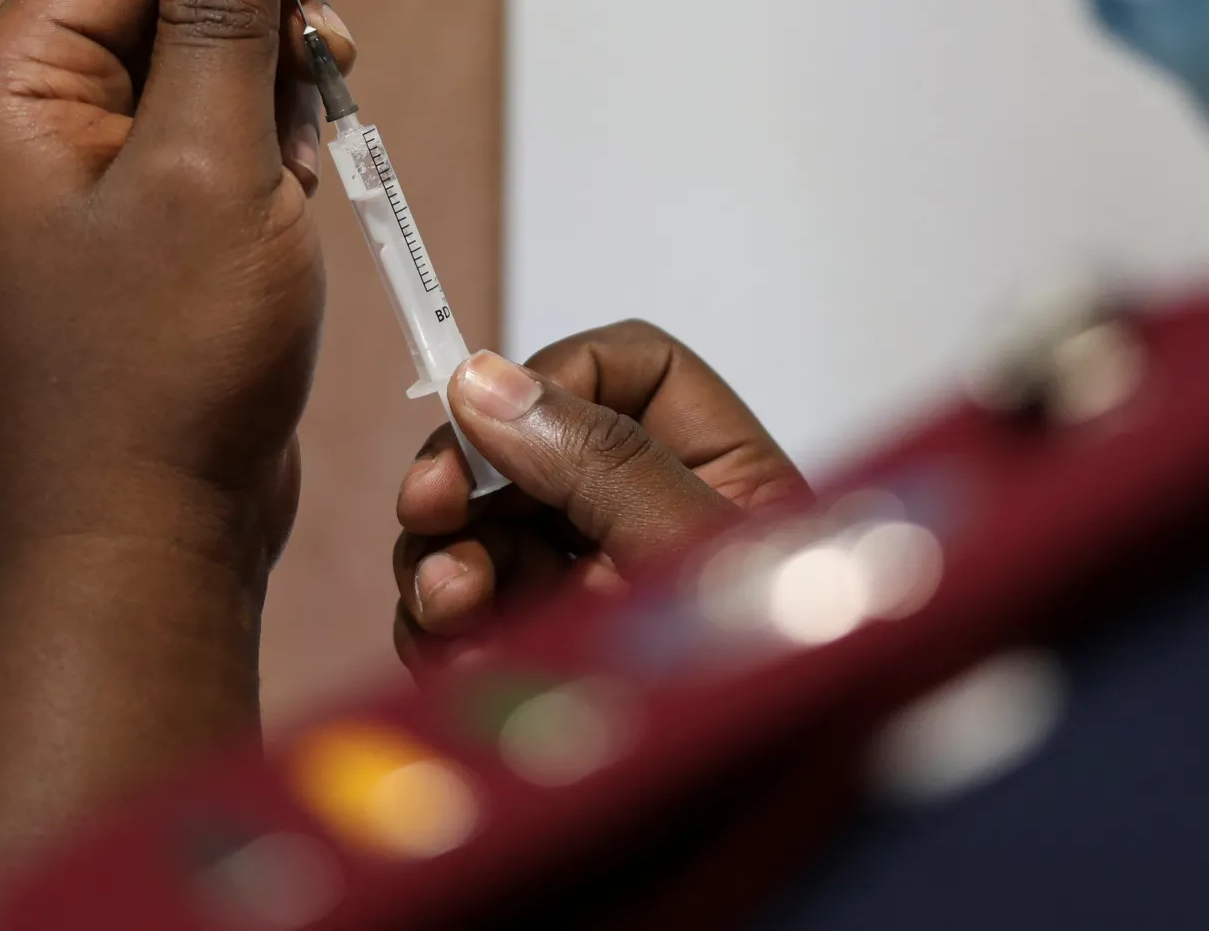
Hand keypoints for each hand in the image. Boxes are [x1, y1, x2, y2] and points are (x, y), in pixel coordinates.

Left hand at [0, 0, 363, 580]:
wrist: (155, 532)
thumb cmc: (166, 364)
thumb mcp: (210, 164)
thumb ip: (221, 14)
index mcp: (3, 98)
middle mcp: (23, 133)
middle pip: (158, 4)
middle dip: (260, 22)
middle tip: (335, 49)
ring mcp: (75, 190)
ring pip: (193, 75)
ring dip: (270, 92)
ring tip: (308, 150)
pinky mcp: (130, 237)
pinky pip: (202, 146)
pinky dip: (263, 152)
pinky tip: (294, 195)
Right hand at [391, 321, 810, 670]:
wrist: (753, 839)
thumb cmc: (778, 684)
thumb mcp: (699, 554)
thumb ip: (601, 462)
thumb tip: (491, 380)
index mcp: (721, 476)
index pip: (632, 370)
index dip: (559, 370)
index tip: (492, 408)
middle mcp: (648, 526)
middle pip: (530, 447)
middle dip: (470, 474)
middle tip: (430, 505)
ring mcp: (589, 598)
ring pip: (480, 533)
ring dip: (444, 555)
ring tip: (453, 597)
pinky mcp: (539, 667)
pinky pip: (461, 621)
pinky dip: (439, 627)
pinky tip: (450, 648)